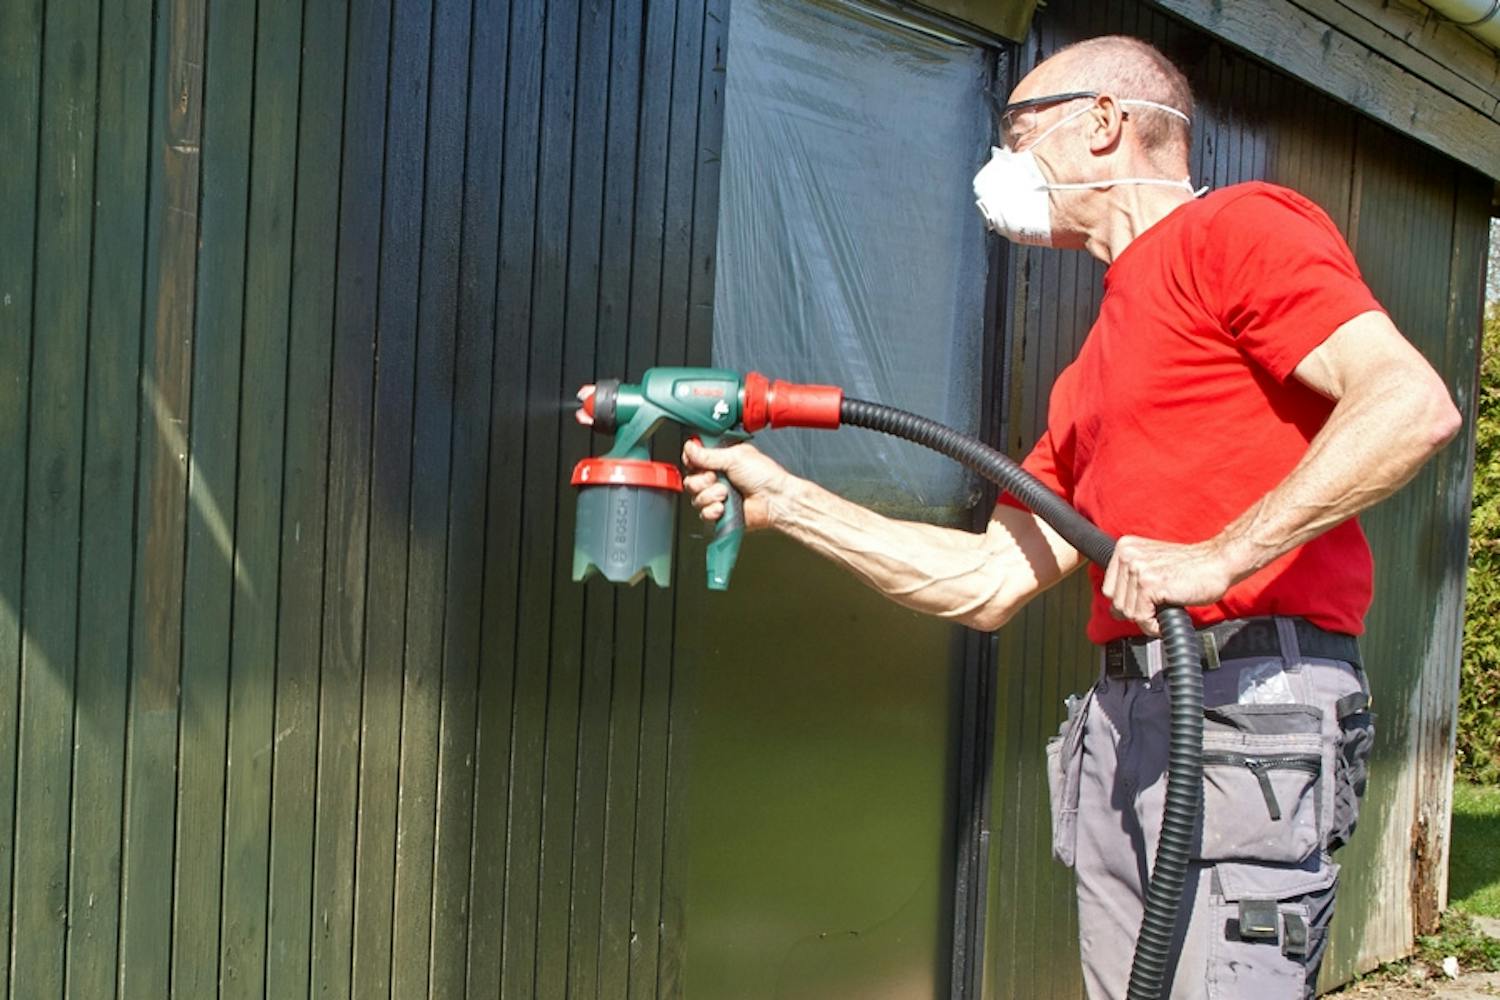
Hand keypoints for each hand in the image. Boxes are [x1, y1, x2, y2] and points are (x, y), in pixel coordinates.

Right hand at [681, 439, 791, 531]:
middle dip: (701, 481)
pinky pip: (703, 513)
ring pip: (696, 498)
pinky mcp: (719, 513)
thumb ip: (708, 454)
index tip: (695, 462)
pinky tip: (723, 507)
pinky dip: (712, 511)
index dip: (691, 462)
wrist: (775, 501)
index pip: (694, 459)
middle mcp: (718, 477)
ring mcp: (718, 496)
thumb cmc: (765, 477)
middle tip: (715, 478)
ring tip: (725, 494)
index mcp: (721, 460)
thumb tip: (689, 447)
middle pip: (691, 480)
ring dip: (710, 496)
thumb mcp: (735, 457)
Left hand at [1100, 535, 1237, 636]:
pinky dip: (1154, 625)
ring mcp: (1137, 570)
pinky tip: (1166, 616)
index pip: (1109, 589)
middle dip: (1136, 612)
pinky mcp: (1149, 585)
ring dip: (1147, 619)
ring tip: (1163, 609)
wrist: (1218, 563)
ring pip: (1127, 612)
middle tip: (1156, 608)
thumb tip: (1114, 609)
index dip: (1127, 602)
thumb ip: (1130, 579)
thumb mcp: (1152, 564)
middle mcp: (1127, 556)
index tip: (1143, 603)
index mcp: (1124, 548)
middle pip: (1115, 602)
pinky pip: (1141, 617)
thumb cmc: (1191, 567)